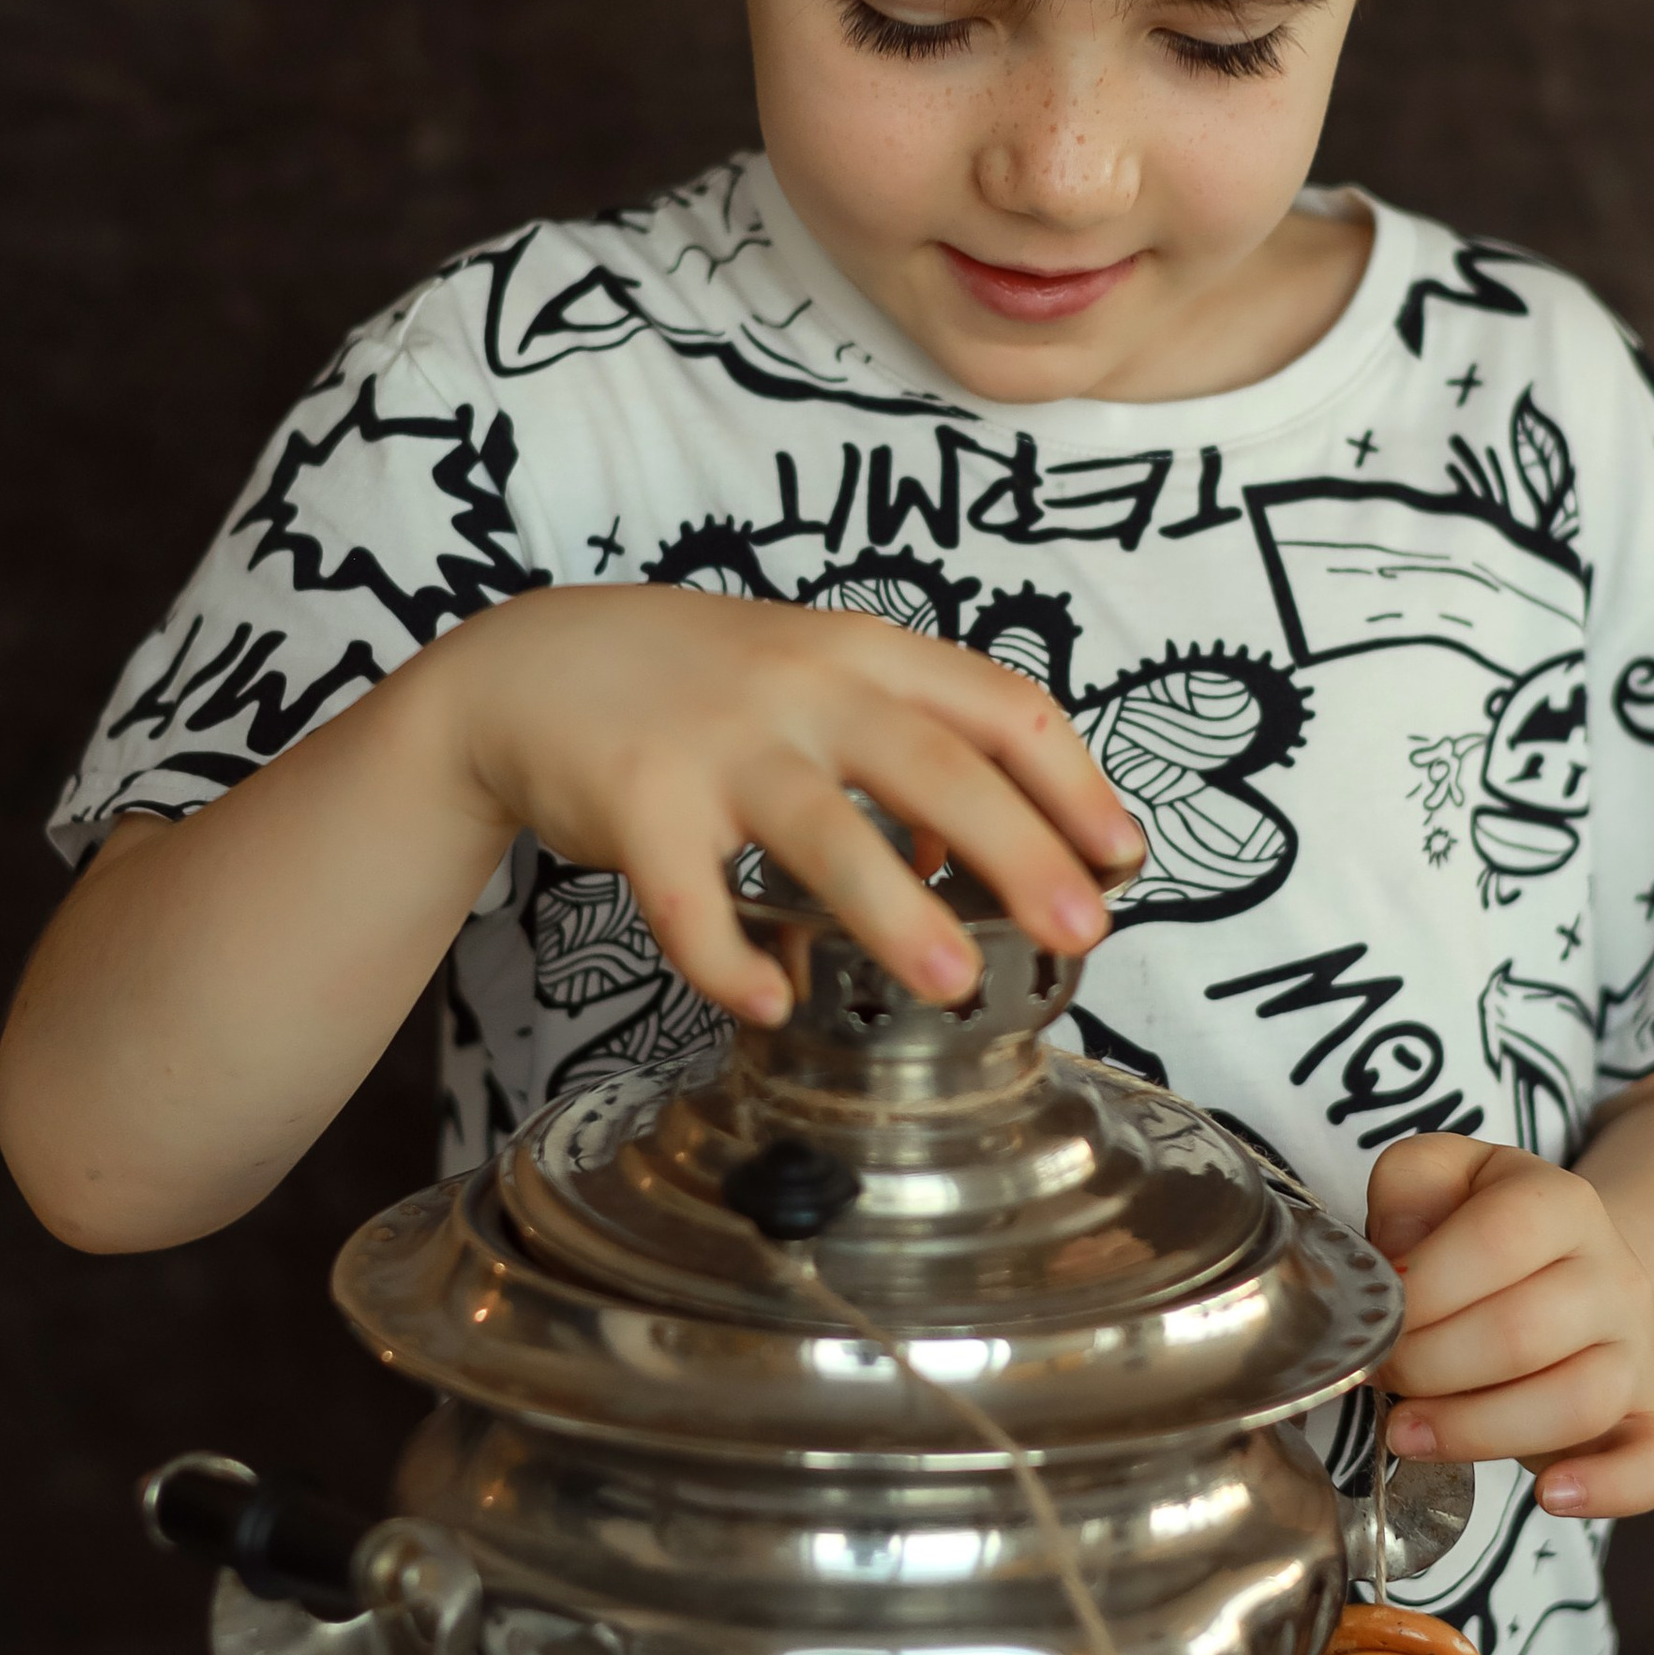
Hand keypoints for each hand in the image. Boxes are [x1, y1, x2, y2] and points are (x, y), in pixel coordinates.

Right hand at [433, 584, 1144, 1024]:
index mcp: (865, 653)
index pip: (999, 705)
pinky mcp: (637, 800)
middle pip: (933, 764)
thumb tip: (977, 862)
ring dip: (894, 910)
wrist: (530, 663)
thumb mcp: (815, 678)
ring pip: (822, 829)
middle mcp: (803, 686)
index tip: (1123, 856)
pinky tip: (768, 1002)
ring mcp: (718, 742)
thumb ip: (904, 748)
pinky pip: (688, 897)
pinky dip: (727, 958)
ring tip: (953, 984)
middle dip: (1018, 849)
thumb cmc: (702, 685)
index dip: (1072, 782)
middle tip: (1083, 931)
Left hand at [1364, 1134, 1653, 1519]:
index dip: (1422, 1288)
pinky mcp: (1648, 1421)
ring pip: (1578, 1402)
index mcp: (1560, 1202)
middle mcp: (1615, 1273)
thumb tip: (1396, 1261)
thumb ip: (1407, 1186)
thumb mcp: (1439, 1179)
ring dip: (1475, 1429)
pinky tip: (1547, 1494)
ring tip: (1410, 1433)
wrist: (1572, 1278)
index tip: (1377, 1318)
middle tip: (1383, 1376)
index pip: (1498, 1237)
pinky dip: (1606, 1488)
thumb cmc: (1481, 1239)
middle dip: (1426, 1366)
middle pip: (1524, 1331)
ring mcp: (1639, 1351)